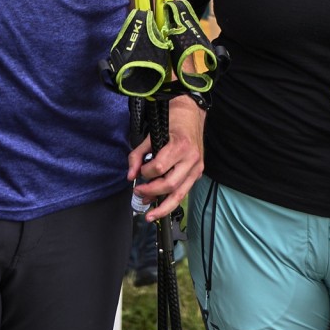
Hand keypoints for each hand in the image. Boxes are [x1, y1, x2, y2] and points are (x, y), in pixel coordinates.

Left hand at [128, 94, 204, 221]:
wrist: (192, 114)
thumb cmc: (173, 120)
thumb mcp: (151, 134)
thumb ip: (138, 155)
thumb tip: (130, 176)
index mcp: (181, 146)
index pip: (159, 167)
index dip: (145, 173)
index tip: (139, 171)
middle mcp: (191, 159)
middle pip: (170, 185)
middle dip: (151, 192)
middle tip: (139, 193)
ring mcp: (197, 167)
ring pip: (180, 194)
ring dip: (163, 207)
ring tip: (150, 214)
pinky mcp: (198, 173)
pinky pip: (184, 191)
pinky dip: (171, 201)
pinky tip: (161, 207)